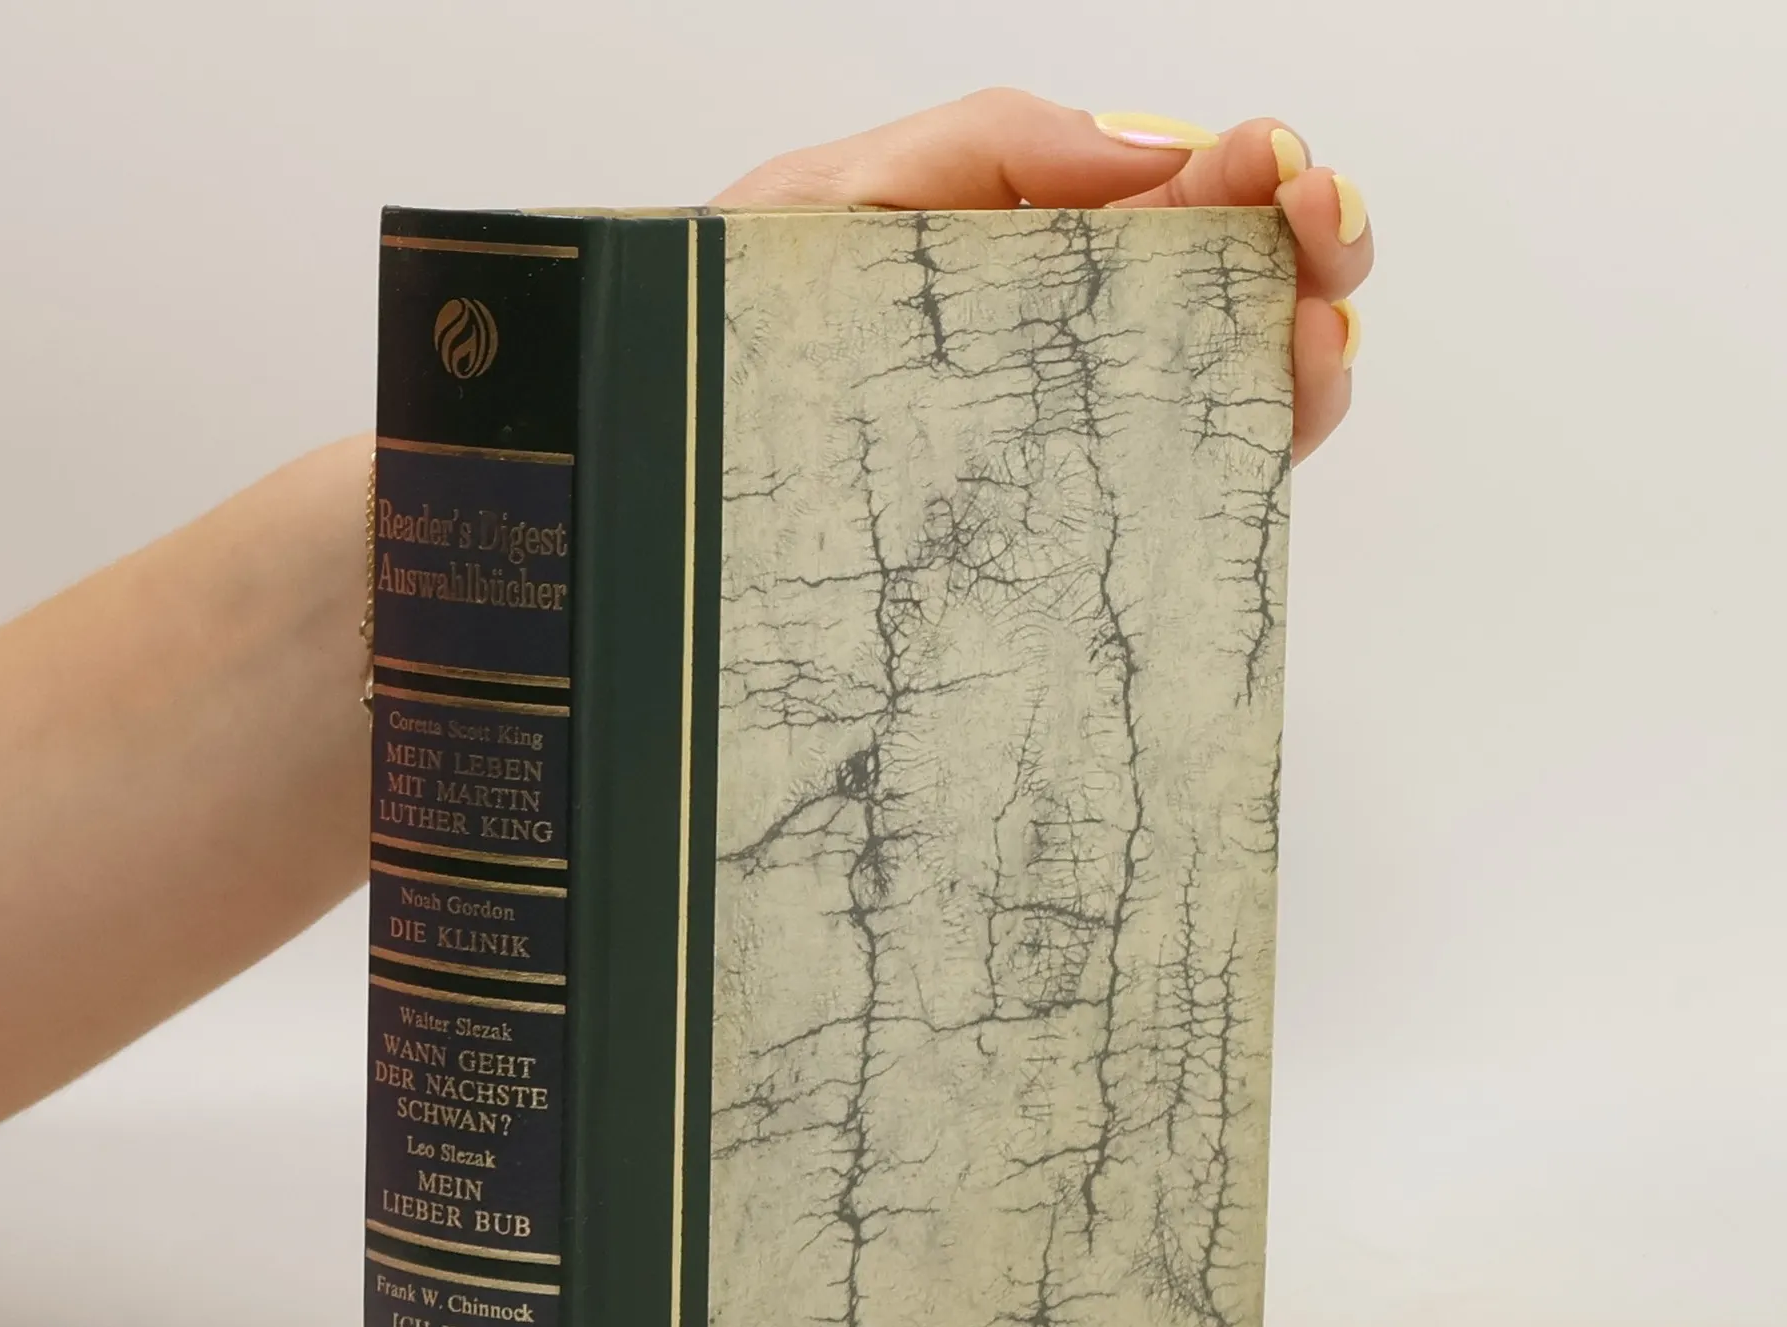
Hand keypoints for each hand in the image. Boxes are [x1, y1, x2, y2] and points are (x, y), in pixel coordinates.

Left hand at [714, 90, 1370, 461]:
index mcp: (1016, 243)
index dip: (1242, 172)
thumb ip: (989, 149)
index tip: (1279, 166)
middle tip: (1326, 229)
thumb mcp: (833, 197)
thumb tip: (1157, 154)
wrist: (650, 474)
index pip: (1160, 197)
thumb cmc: (722, 326)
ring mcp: (1066, 434)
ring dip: (1296, 351)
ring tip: (1318, 332)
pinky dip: (1258, 447)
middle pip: (1219, 288)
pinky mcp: (1059, 526)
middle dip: (1299, 245)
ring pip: (1223, 387)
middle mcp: (1058, 338)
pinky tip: (1286, 406)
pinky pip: (1181, 487)